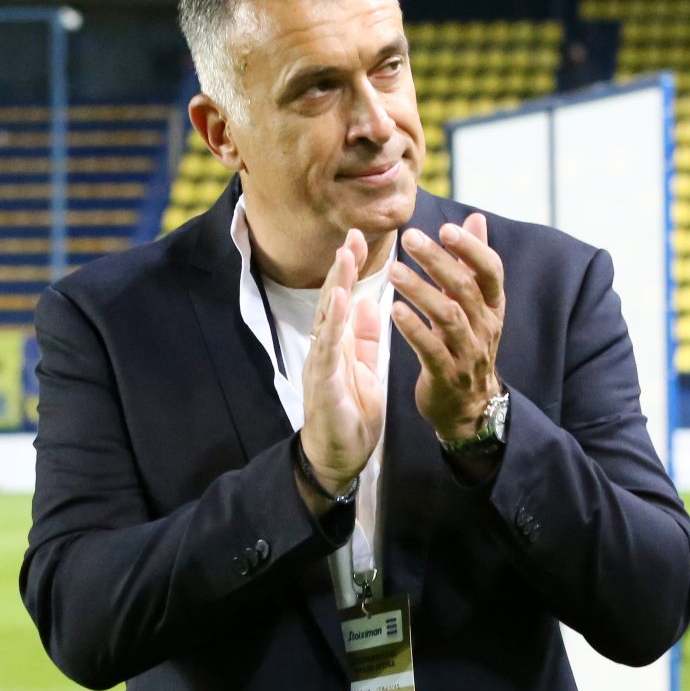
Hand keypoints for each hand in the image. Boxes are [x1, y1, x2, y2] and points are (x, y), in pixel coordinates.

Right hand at [298, 230, 383, 496]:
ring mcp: (321, 363)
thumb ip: (364, 339)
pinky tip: (340, 298)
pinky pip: (328, 346)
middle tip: (351, 233)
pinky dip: (333, 321)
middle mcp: (326, 348)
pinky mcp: (323, 382)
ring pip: (327, 317)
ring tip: (345, 255)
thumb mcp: (365, 369)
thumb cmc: (350, 414)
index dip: (349, 269)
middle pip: (331, 299)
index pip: (343, 298)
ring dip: (335, 284)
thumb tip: (368, 305)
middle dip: (342, 266)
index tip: (359, 239)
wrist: (339, 458)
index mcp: (339, 344)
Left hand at [389, 214, 505, 440]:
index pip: (490, 271)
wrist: (469, 406)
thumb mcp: (476, 304)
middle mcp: (485, 327)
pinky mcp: (447, 375)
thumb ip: (473, 262)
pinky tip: (393, 310)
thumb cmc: (466, 344)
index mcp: (492, 306)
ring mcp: (468, 353)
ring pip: (448, 317)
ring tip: (393, 271)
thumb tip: (476, 218)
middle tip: (410, 238)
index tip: (446, 228)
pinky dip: (413, 329)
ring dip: (420, 291)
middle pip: (465, 288)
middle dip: (438, 261)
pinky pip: (432, 349)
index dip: (472, 249)